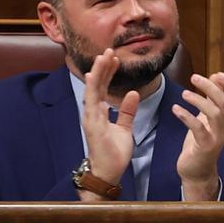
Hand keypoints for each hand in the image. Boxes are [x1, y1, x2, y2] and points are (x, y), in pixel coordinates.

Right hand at [80, 48, 138, 193]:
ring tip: (103, 57)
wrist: (108, 172)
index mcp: (99, 111)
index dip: (108, 71)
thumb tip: (133, 93)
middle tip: (109, 50)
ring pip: (93, 89)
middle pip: (97, 84)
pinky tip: (94, 76)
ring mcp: (90, 117)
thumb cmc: (114, 152)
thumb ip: (127, 111)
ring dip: (97, 73)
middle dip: (102, 67)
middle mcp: (92, 111)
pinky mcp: (92, 124)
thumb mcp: (125, 128)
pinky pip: (91, 103)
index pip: (103, 87)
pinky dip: (92, 89)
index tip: (114, 57)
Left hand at [174, 72, 223, 199]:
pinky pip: (199, 129)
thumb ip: (212, 100)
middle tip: (194, 77)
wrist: (197, 170)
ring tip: (184, 94)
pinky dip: (187, 116)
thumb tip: (214, 78)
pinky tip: (175, 109)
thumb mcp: (208, 118)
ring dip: (199, 100)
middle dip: (211, 88)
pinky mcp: (205, 147)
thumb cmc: (202, 140)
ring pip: (215, 114)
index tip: (216, 74)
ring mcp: (217, 137)